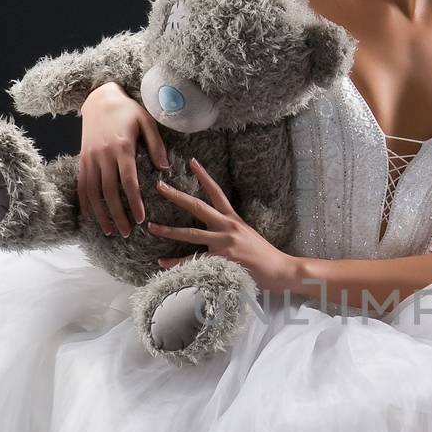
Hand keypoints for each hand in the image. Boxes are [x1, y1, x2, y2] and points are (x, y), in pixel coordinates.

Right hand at [78, 82, 170, 236]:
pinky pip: (82, 185)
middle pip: (109, 192)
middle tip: (127, 233)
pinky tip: (91, 217)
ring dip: (101, 214)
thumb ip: (157, 145)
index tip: (141, 219)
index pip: (128, 181)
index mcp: (122, 147)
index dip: (134, 202)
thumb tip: (165, 168)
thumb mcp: (147, 121)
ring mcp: (90, 158)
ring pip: (93, 192)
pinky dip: (85, 203)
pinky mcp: (82, 159)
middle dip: (118, 214)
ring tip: (110, 231)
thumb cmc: (128, 110)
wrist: (100, 98)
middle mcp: (103, 155)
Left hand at [149, 157, 297, 292]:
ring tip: (151, 226)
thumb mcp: (247, 235)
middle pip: (197, 207)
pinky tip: (163, 262)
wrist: (280, 270)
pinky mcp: (222, 260)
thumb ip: (230, 231)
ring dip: (168, 230)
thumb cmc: (264, 256)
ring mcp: (223, 243)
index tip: (191, 162)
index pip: (216, 192)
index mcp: (233, 219)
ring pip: (190, 233)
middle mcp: (227, 227)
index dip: (204, 176)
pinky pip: (194, 261)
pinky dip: (177, 263)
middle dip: (177, 196)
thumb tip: (214, 230)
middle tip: (159, 186)